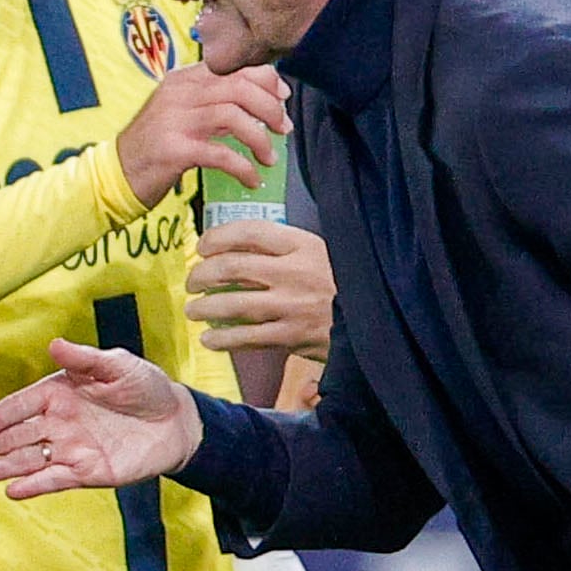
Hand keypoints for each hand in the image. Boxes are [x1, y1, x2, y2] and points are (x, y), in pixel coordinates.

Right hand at [0, 340, 202, 495]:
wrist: (176, 421)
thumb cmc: (145, 386)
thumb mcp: (118, 365)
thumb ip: (85, 359)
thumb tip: (54, 344)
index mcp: (58, 392)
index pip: (20, 406)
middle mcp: (57, 422)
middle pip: (15, 437)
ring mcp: (69, 449)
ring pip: (27, 460)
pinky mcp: (85, 472)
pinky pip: (54, 479)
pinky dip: (34, 485)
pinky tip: (10, 491)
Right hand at [116, 63, 288, 206]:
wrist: (116, 173)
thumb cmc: (155, 146)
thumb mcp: (182, 113)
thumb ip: (214, 102)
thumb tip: (260, 101)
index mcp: (183, 80)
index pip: (234, 66)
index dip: (266, 80)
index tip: (283, 98)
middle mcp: (178, 94)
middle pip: (239, 87)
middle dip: (270, 108)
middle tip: (283, 129)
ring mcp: (174, 120)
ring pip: (233, 116)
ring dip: (260, 139)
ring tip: (268, 158)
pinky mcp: (173, 150)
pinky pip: (221, 154)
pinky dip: (243, 168)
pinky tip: (251, 179)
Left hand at [187, 221, 334, 359]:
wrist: (378, 318)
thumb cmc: (344, 283)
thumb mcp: (320, 253)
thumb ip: (283, 249)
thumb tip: (235, 250)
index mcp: (303, 245)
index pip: (249, 231)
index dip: (217, 237)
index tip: (203, 247)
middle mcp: (294, 272)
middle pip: (232, 267)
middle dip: (202, 275)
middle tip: (192, 282)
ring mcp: (292, 306)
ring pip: (233, 304)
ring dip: (205, 308)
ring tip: (194, 310)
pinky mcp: (292, 336)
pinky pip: (246, 337)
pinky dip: (222, 339)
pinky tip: (210, 339)